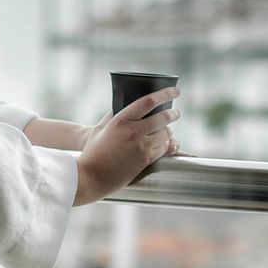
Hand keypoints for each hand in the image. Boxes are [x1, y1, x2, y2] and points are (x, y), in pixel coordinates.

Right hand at [74, 88, 179, 204]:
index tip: (175, 91)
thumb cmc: (92, 152)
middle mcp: (133, 132)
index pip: (149, 101)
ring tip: (168, 130)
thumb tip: (122, 104)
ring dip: (169, 131)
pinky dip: (165, 145)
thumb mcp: (100, 128)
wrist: (91, 176)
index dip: (165, 94)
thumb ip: (112, 115)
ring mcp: (141, 146)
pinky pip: (163, 149)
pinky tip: (163, 144)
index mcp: (121, 120)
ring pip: (165, 134)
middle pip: (163, 117)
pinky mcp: (145, 160)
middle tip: (176, 112)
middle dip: (173, 113)